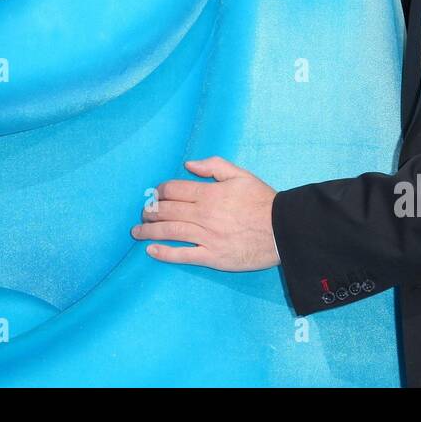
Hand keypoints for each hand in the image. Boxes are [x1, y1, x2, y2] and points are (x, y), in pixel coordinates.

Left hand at [132, 157, 279, 271]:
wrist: (283, 230)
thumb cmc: (263, 201)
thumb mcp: (240, 175)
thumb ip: (213, 166)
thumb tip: (188, 164)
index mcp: (209, 193)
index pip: (173, 190)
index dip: (159, 191)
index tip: (155, 195)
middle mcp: (203, 214)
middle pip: (167, 211)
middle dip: (150, 211)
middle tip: (142, 213)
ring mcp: (206, 237)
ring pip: (170, 232)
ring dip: (149, 231)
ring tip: (137, 231)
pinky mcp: (212, 256)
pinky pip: (183, 255)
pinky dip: (164, 252)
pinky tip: (150, 250)